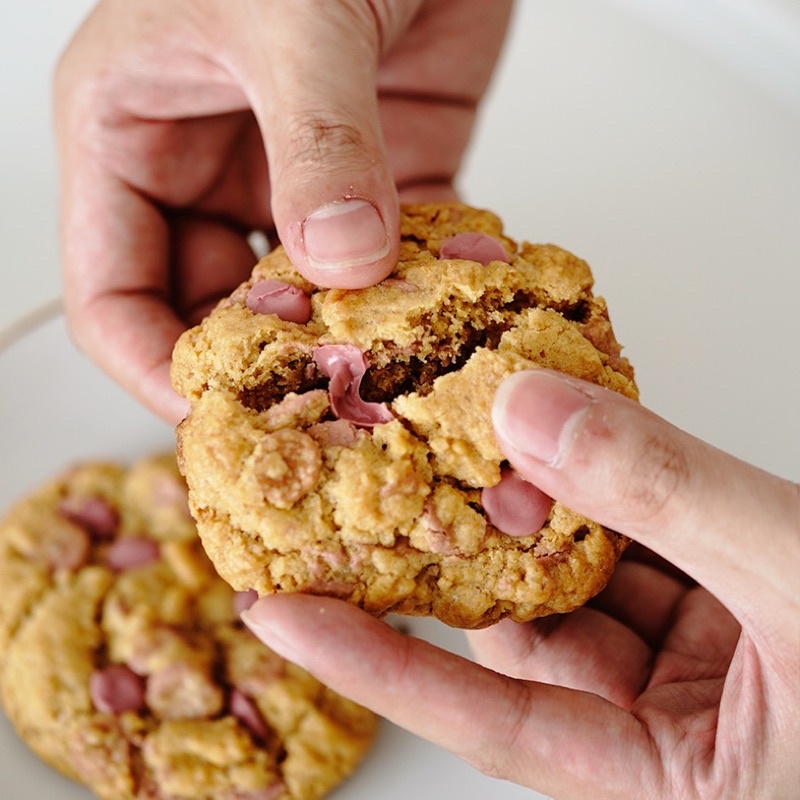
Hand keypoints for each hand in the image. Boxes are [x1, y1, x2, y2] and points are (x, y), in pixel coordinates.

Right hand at [54, 0, 511, 421]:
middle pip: (217, 314)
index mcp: (132, 137)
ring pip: (309, 300)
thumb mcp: (291, 11)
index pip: (114, 295)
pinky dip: (421, 297)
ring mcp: (300, 183)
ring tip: (394, 380)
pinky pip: (393, 265)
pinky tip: (450, 319)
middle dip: (267, 369)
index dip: (157, 369)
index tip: (222, 418)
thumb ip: (316, 139)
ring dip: (350, 342)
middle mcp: (210, 171)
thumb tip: (341, 261)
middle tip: (325, 414)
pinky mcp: (383, 182)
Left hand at [242, 369, 799, 798]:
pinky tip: (556, 431)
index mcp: (673, 784)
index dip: (380, 664)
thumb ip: (671, 497)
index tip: (284, 610)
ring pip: (589, 569)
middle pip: (532, 626)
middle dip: (457, 552)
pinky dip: (607, 486)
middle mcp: (676, 725)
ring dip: (533, 501)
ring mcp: (706, 661)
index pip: (488, 715)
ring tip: (446, 434)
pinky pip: (644, 539)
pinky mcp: (736, 605)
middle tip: (364, 485)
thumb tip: (529, 411)